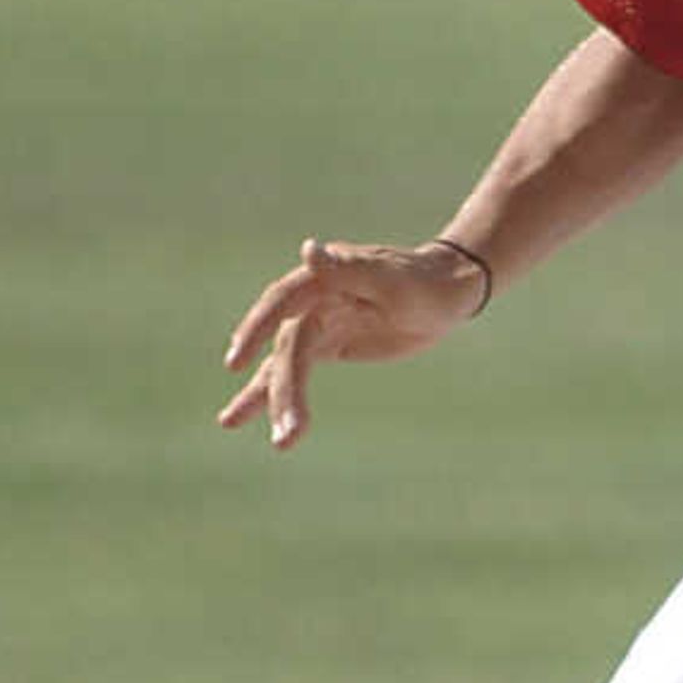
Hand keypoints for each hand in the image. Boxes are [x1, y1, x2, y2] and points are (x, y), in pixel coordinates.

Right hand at [217, 237, 488, 449]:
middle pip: (288, 350)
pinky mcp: (323, 347)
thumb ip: (349, 268)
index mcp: (321, 279)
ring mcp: (313, 326)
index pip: (281, 303)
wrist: (446, 292)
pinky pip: (289, 374)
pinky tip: (237, 418)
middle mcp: (308, 302)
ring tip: (250, 433)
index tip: (237, 360)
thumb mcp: (391, 278)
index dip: (258, 329)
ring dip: (272, 401)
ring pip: (284, 367)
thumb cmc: (422, 280)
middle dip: (284, 390)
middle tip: (285, 429)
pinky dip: (270, 397)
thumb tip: (308, 249)